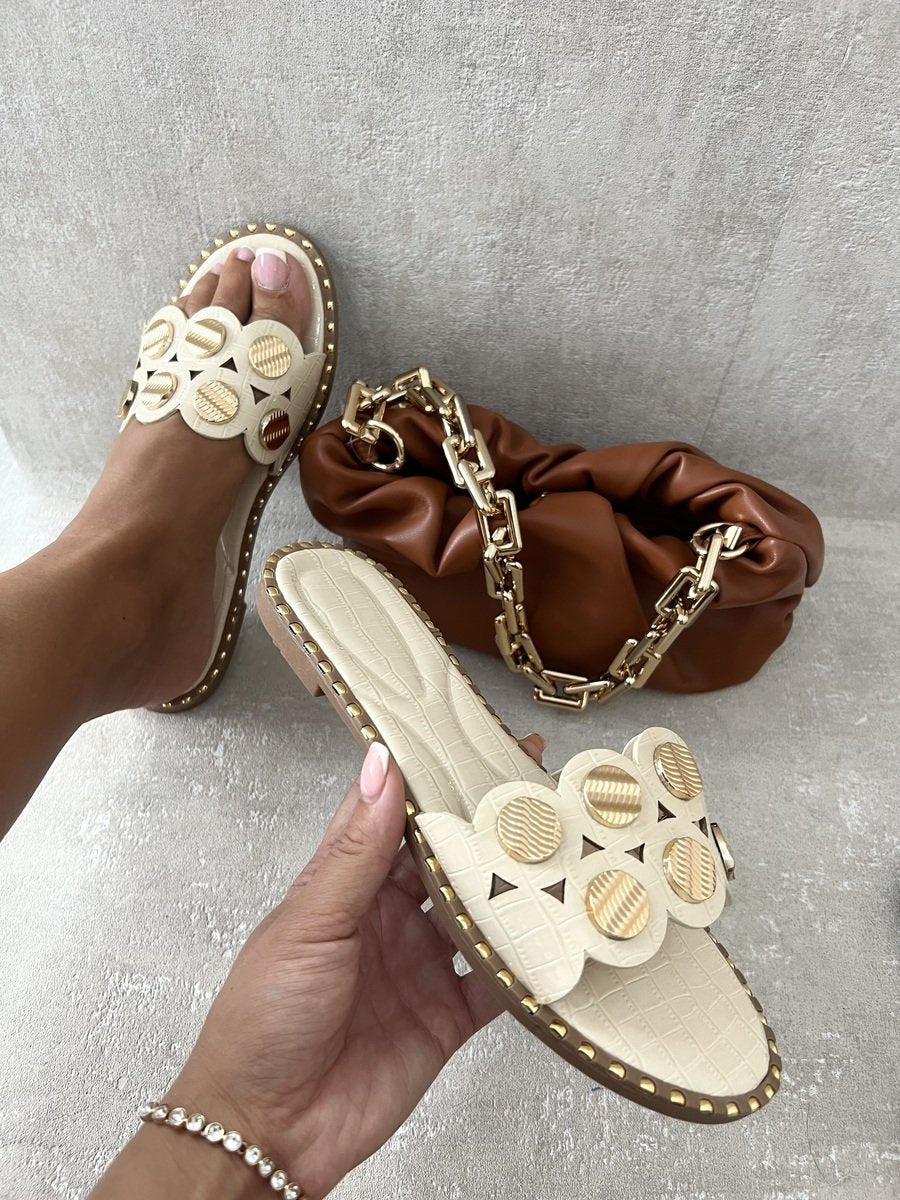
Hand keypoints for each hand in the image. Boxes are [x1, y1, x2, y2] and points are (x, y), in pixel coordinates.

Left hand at [146, 734, 543, 1197]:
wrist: (267, 1129)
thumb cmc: (260, 1020)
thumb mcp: (309, 924)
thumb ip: (355, 852)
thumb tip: (380, 768)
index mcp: (347, 883)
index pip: (395, 813)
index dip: (430, 776)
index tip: (468, 739)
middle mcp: (389, 917)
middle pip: (448, 858)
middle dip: (486, 826)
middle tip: (535, 790)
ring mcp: (422, 965)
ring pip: (480, 912)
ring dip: (514, 888)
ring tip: (559, 850)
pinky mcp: (447, 1016)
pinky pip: (497, 982)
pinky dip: (527, 963)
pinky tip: (556, 939)